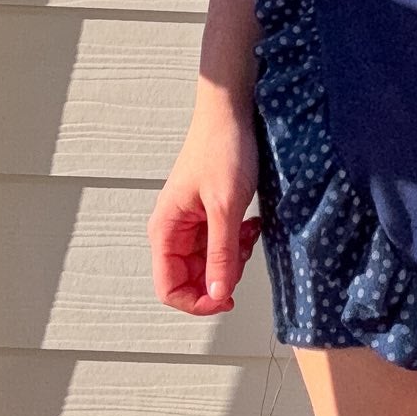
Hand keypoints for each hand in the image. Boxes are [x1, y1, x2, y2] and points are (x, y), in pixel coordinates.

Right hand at [147, 99, 263, 315]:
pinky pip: (220, 243)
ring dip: (233, 256)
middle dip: (221, 275)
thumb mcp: (226, 207)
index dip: (197, 302)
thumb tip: (217, 296)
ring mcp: (190, 222)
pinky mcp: (207, 213)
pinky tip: (251, 223)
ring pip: (210, 263)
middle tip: (243, 253)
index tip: (227, 298)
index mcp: (165, 230)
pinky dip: (238, 240)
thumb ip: (221, 254)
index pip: (169, 288)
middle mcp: (173, 230)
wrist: (231, 112)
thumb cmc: (222, 149)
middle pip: (192, 279)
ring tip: (249, 232)